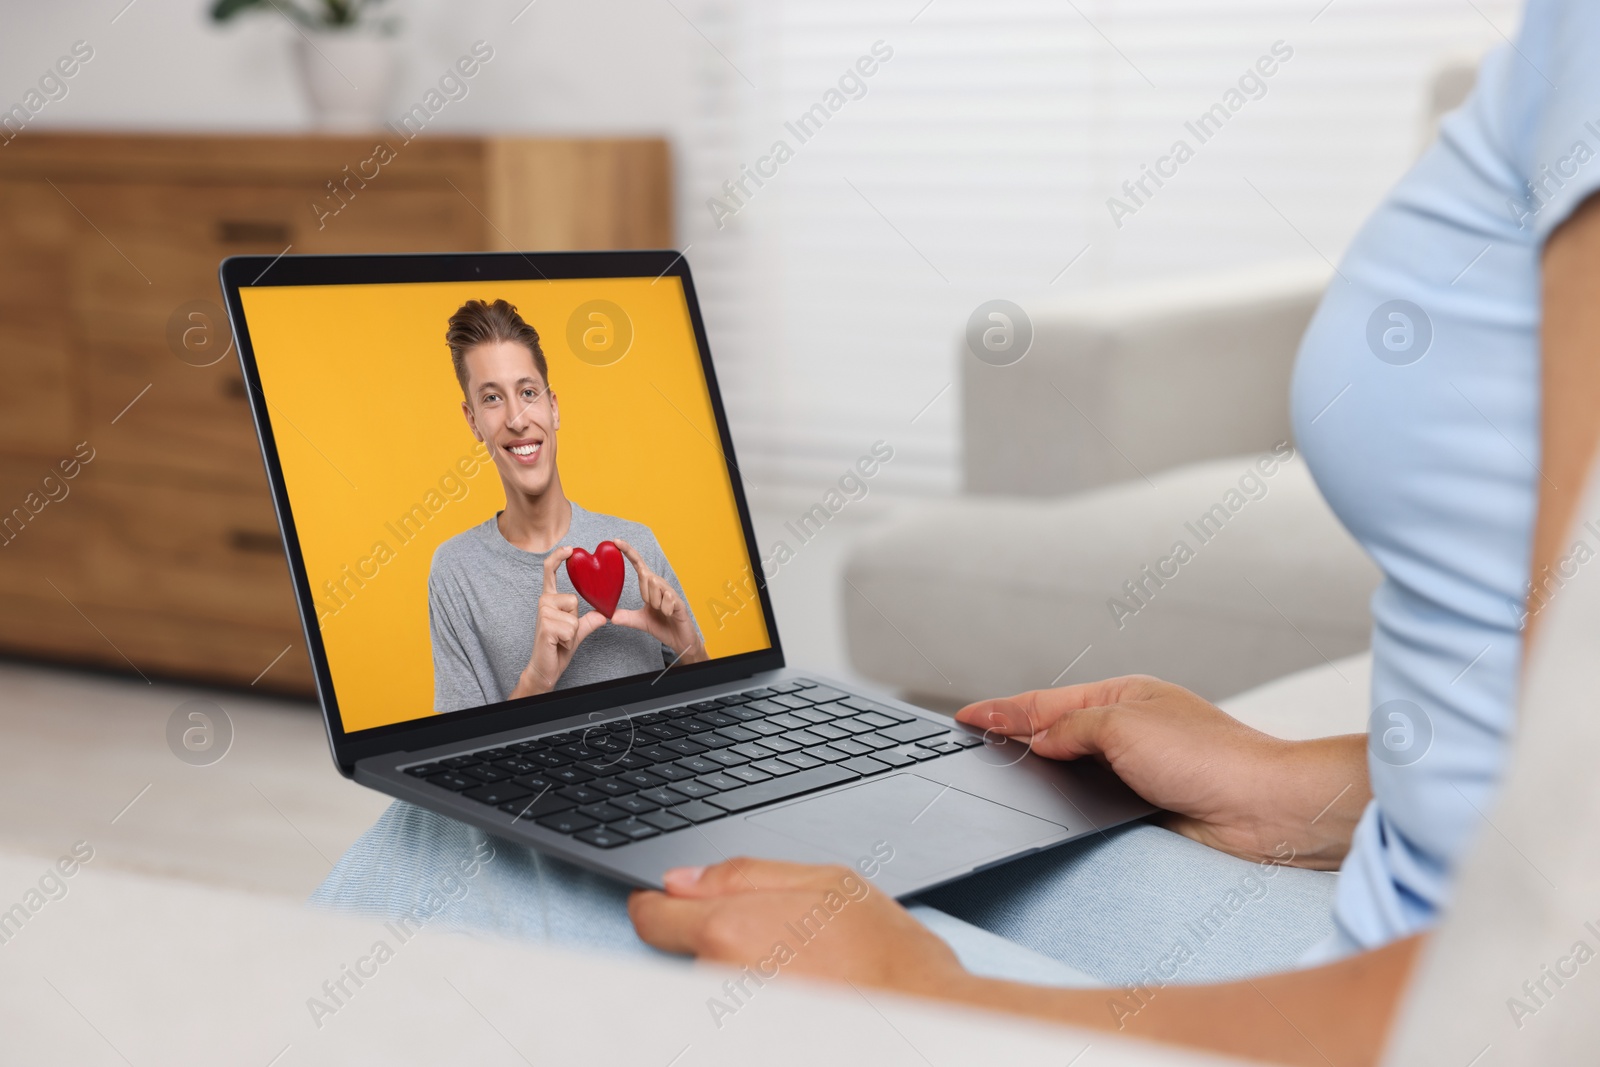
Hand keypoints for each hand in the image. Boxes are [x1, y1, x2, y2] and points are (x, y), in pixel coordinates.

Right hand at [512, 547, 607, 697]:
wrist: (546, 668)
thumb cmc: (558, 648)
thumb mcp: (577, 631)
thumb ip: (589, 621)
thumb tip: (603, 614)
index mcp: (550, 600)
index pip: (550, 572)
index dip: (559, 557)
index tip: (570, 548)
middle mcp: (543, 602)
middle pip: (574, 598)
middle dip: (575, 619)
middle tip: (563, 633)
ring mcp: (542, 613)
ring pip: (574, 615)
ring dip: (573, 631)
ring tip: (560, 639)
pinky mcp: (545, 626)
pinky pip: (572, 627)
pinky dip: (570, 639)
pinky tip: (558, 644)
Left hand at [609, 538, 706, 663]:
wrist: (679, 640)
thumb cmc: (662, 626)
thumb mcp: (640, 621)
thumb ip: (626, 617)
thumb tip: (610, 616)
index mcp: (650, 586)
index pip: (638, 565)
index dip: (628, 552)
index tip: (616, 541)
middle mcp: (661, 585)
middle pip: (646, 576)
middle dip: (645, 593)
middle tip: (652, 607)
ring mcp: (671, 592)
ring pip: (655, 586)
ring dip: (654, 603)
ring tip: (661, 612)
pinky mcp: (679, 601)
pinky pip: (667, 599)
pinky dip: (664, 609)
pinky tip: (669, 614)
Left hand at [629, 858, 965, 995]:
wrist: (927, 1019)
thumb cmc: (888, 956)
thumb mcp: (827, 881)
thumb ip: (744, 874)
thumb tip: (683, 880)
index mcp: (730, 929)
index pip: (652, 917)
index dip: (657, 905)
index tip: (664, 905)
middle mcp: (720, 981)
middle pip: (689, 953)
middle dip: (722, 942)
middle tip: (783, 941)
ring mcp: (732, 1020)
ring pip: (715, 986)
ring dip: (747, 977)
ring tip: (806, 974)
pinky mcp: (751, 1038)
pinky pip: (738, 1014)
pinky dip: (762, 1004)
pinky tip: (805, 997)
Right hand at [956, 676, 1368, 868]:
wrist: (1261, 809)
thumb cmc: (1209, 758)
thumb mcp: (1123, 726)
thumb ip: (1072, 730)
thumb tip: (1041, 743)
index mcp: (1123, 696)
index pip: (1046, 702)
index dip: (1003, 710)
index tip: (967, 716)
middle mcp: (1128, 730)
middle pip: (1055, 732)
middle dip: (1015, 735)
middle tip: (973, 738)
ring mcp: (1135, 769)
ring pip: (1071, 768)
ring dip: (1041, 769)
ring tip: (1000, 768)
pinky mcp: (1144, 806)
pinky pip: (1090, 800)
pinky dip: (1066, 799)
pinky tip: (1049, 804)